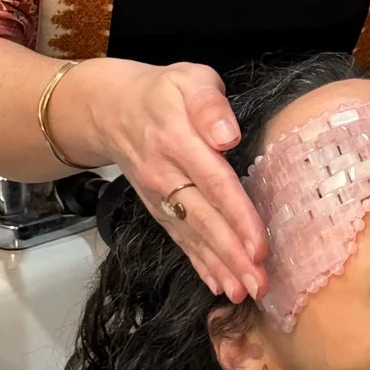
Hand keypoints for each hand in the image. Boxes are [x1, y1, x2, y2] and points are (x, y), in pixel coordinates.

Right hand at [68, 57, 267, 300]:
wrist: (110, 109)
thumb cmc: (164, 91)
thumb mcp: (189, 78)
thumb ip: (209, 104)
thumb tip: (227, 137)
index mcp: (177, 139)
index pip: (213, 182)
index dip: (238, 216)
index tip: (260, 244)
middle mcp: (165, 174)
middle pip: (203, 219)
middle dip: (232, 254)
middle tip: (260, 283)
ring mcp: (158, 197)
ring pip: (192, 235)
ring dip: (219, 266)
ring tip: (245, 292)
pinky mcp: (157, 209)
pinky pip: (180, 239)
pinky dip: (200, 264)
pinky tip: (220, 284)